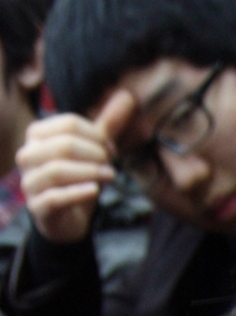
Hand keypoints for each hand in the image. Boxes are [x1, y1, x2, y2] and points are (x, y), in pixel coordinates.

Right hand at [17, 87, 133, 243]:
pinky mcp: (37, 207)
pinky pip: (55, 197)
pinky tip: (95, 191)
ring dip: (90, 172)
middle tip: (111, 163)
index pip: (69, 124)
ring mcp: (30, 181)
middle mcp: (28, 155)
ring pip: (58, 171)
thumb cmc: (78, 178)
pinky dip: (78, 193)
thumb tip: (128, 96)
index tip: (111, 148)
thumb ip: (107, 125)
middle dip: (94, 154)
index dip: (96, 135)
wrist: (67, 219)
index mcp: (37, 134)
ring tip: (109, 176)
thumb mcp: (93, 151)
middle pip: (64, 145)